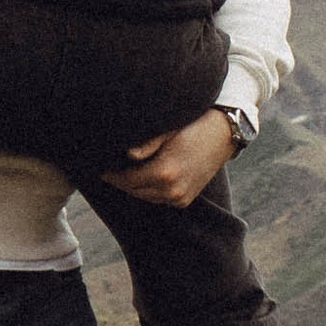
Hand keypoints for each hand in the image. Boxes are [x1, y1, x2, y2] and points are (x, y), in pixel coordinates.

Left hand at [100, 109, 234, 207]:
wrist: (224, 134)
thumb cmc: (193, 125)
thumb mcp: (167, 130)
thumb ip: (146, 144)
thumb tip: (127, 155)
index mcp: (163, 172)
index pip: (127, 180)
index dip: (112, 175)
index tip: (101, 169)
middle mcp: (171, 190)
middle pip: (134, 191)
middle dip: (121, 182)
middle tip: (110, 171)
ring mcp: (180, 197)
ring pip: (146, 197)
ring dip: (135, 187)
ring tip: (125, 174)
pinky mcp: (185, 199)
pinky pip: (159, 199)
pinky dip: (150, 191)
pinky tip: (144, 178)